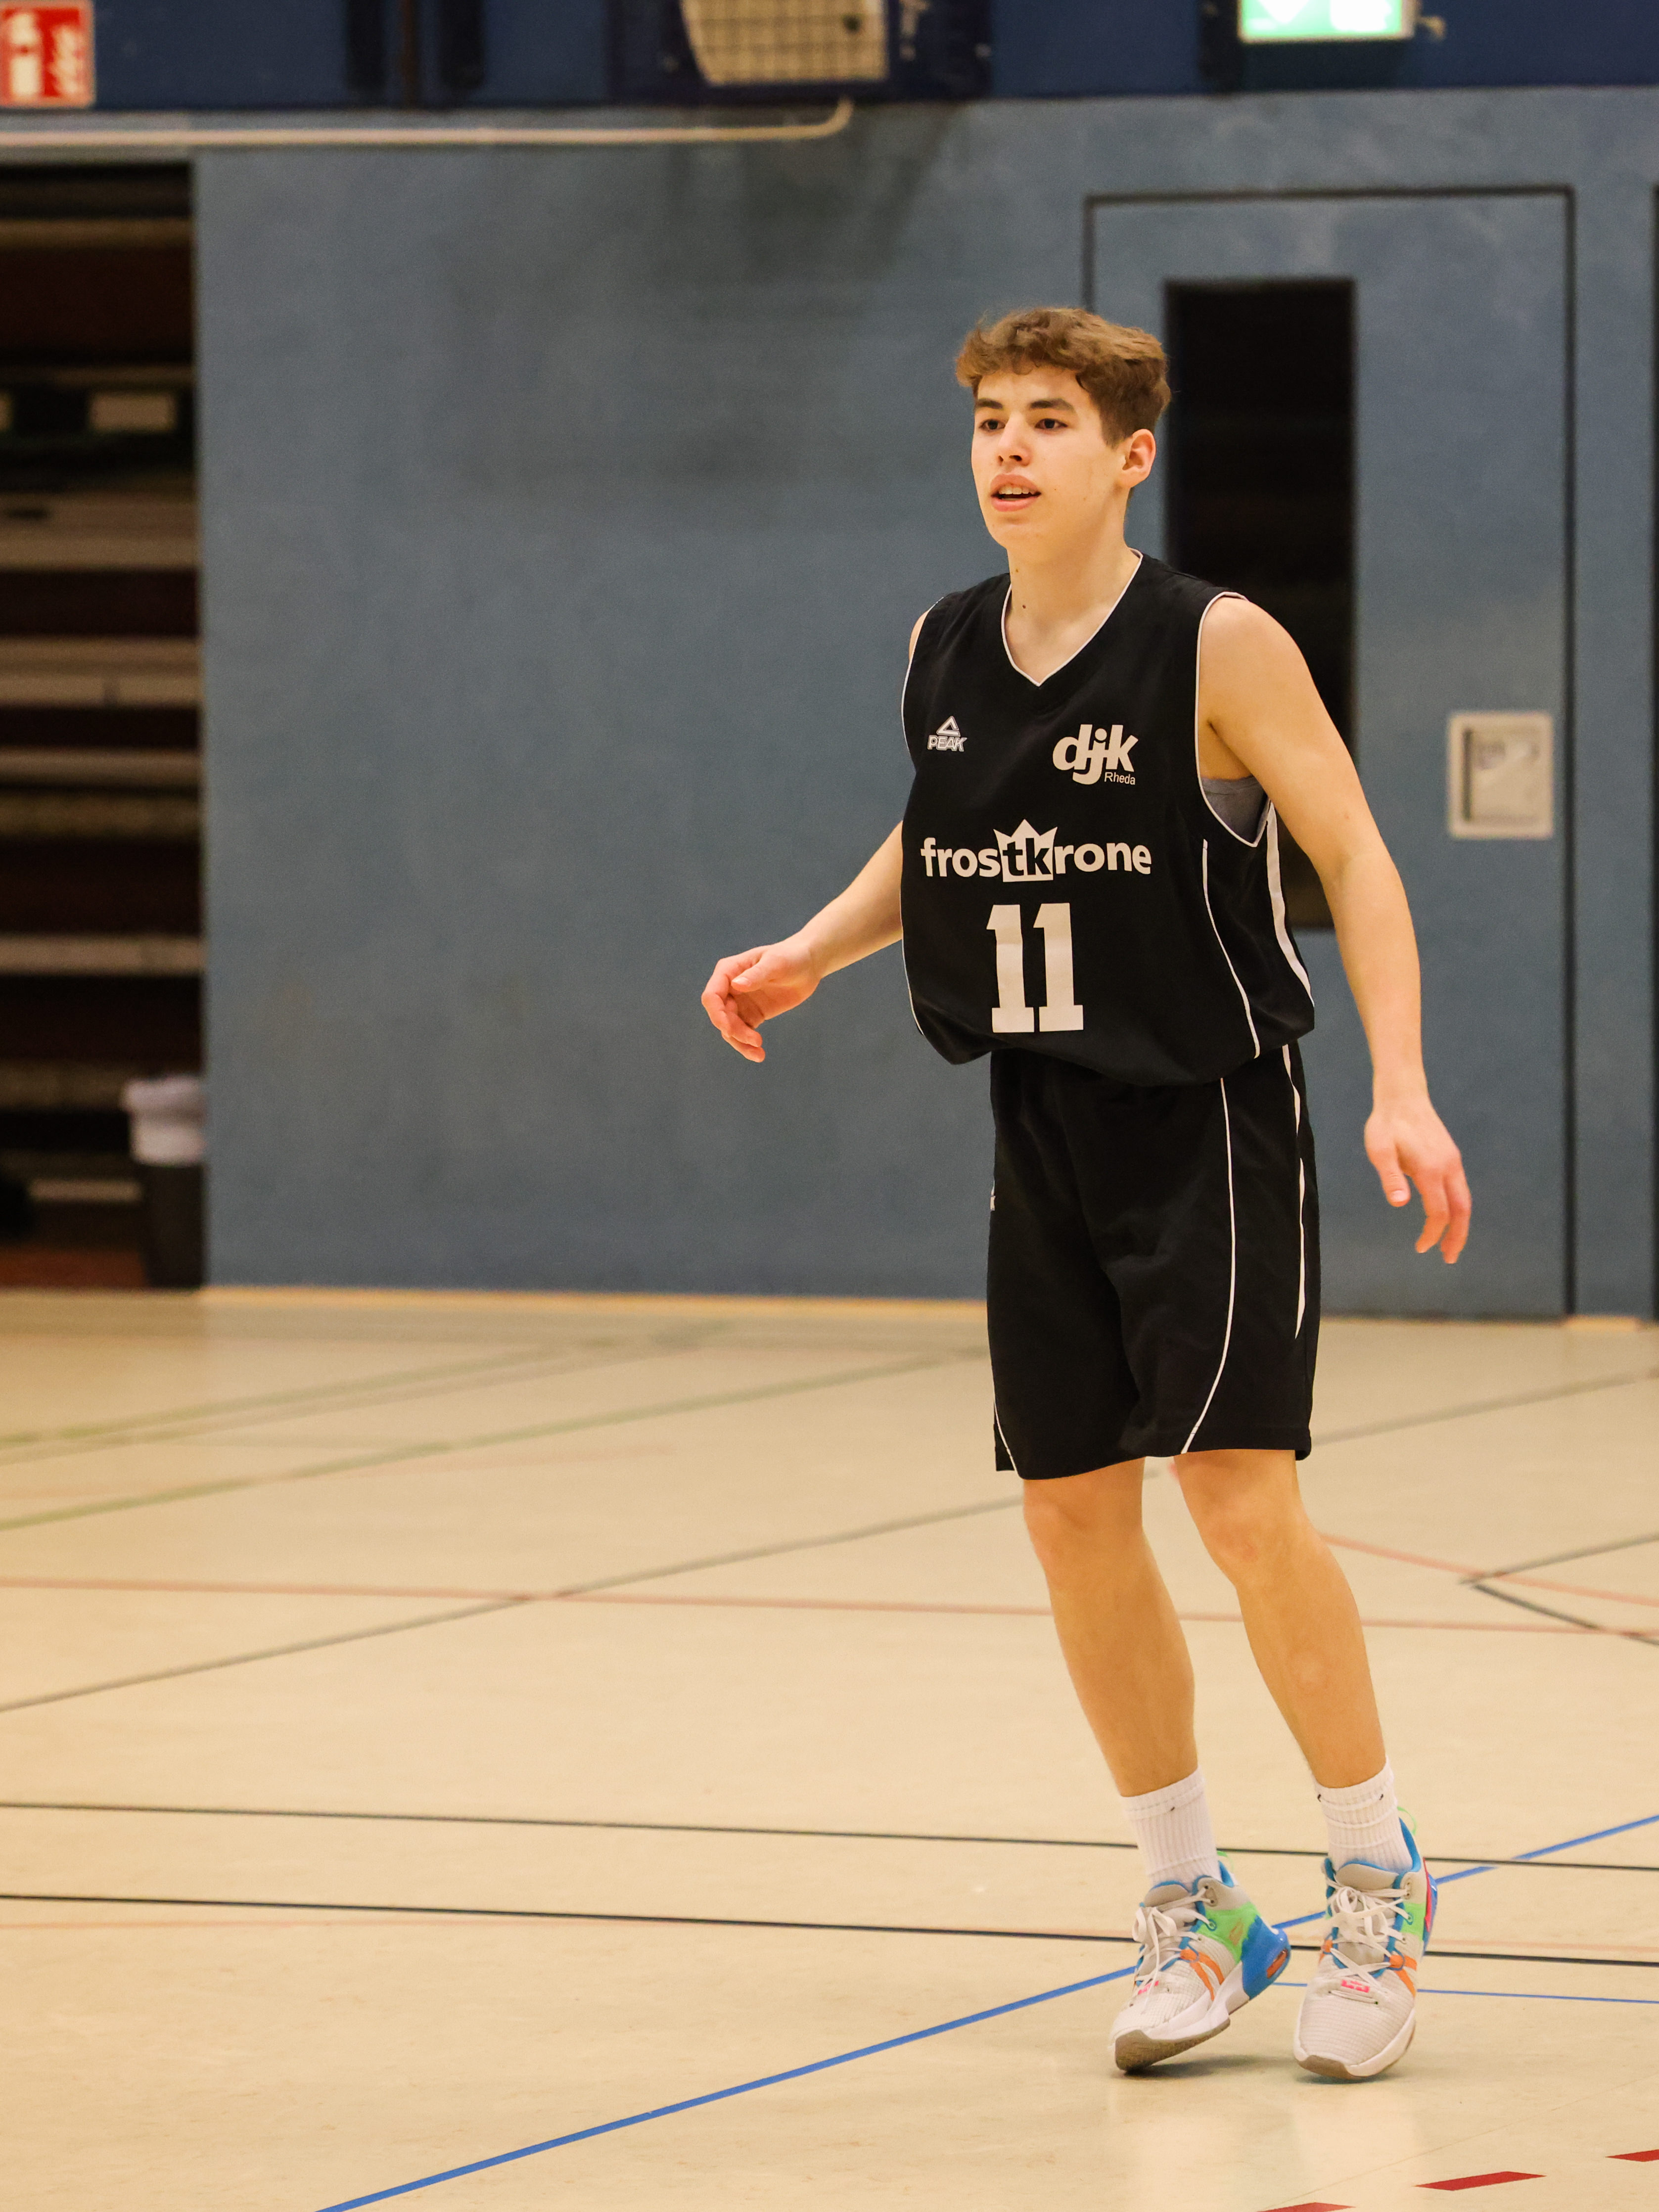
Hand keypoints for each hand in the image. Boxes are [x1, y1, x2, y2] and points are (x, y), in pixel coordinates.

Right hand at [700, 935, 819, 1062]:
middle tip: (755, 1040)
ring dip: (740, 1043)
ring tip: (758, 1053)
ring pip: (729, 1028)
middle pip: (720, 1016)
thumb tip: (736, 985)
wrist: (808, 965)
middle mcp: (729, 988)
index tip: (728, 1029)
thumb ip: (756, 975)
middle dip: (733, 1031)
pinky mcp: (752, 1015)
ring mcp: (740, 1003)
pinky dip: (748, 1045)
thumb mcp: (775, 963)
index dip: (716, 1014)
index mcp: (728, 971)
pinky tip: (759, 1054)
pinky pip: (743, 1033)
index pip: (712, 996)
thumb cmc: (790, 957)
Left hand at [1364, 1094, 1470, 1262]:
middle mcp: (1448, 1167)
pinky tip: (1446, 1216)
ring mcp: (1453, 1161)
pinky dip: (1457, 1208)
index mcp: (1431, 1169)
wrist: (1402, 1096)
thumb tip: (1400, 1204)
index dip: (1433, 1233)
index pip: (1439, 1212)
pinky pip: (1460, 1189)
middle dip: (1458, 1236)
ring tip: (1450, 1244)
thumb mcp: (1379, 1150)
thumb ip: (1391, 1177)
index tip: (1421, 1248)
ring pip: (1464, 1200)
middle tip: (1449, 1258)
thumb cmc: (1386, 1124)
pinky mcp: (1451, 1157)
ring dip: (1460, 1224)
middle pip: (1462, 1210)